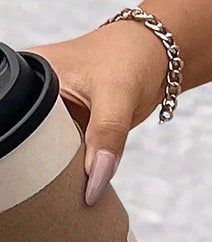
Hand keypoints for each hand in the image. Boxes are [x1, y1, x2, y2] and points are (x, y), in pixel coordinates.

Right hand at [25, 21, 169, 204]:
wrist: (162, 55)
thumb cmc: (133, 56)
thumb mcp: (118, 94)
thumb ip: (106, 136)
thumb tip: (95, 184)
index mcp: (29, 75)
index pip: (18, 120)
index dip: (27, 148)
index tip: (39, 177)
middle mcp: (36, 94)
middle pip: (29, 140)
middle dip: (45, 164)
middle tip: (59, 187)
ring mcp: (54, 112)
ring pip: (49, 151)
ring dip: (62, 168)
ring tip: (73, 184)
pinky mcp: (74, 126)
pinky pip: (68, 154)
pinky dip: (77, 166)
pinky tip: (85, 177)